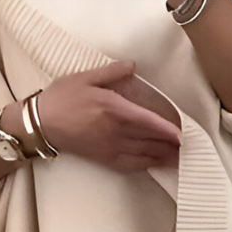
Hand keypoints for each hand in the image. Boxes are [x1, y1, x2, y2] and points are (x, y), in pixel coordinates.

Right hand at [36, 59, 181, 173]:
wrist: (41, 124)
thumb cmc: (61, 98)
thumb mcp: (85, 77)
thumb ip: (112, 72)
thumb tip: (132, 66)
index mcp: (114, 109)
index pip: (148, 121)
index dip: (167, 129)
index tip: (183, 133)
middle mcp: (115, 131)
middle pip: (150, 140)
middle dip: (171, 145)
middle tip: (190, 147)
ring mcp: (110, 147)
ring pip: (144, 155)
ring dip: (163, 157)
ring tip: (181, 158)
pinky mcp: (104, 158)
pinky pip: (131, 165)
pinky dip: (146, 165)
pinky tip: (157, 164)